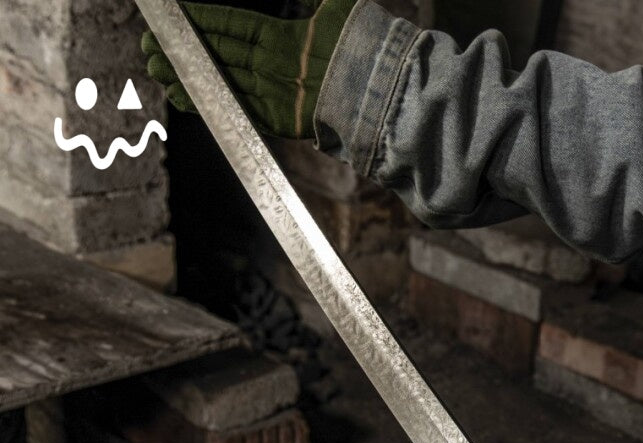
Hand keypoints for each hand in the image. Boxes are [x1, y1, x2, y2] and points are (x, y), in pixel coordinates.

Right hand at [141, 0, 357, 138]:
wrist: (380, 93)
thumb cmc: (360, 47)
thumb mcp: (335, 7)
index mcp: (283, 38)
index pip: (234, 26)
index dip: (204, 20)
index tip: (174, 13)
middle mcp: (275, 66)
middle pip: (220, 56)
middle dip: (185, 51)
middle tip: (150, 45)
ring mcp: (276, 94)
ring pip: (222, 83)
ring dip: (187, 78)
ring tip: (155, 69)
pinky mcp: (279, 121)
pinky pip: (236, 110)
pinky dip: (208, 104)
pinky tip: (182, 96)